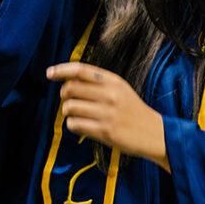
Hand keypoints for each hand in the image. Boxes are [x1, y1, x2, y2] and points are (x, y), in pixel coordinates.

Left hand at [48, 62, 169, 171]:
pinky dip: (74, 125)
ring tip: (80, 115)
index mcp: (115, 82)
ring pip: (69, 107)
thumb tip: (67, 80)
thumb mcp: (122, 90)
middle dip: (64, 95)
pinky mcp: (104, 131)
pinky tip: (84, 126)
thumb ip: (99, 83)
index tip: (49, 73)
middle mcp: (110, 95)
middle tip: (71, 100)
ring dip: (68, 112)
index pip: (82, 70)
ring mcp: (107, 113)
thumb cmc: (133, 111)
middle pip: (70, 88)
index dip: (62, 70)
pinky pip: (74, 124)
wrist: (154, 133)